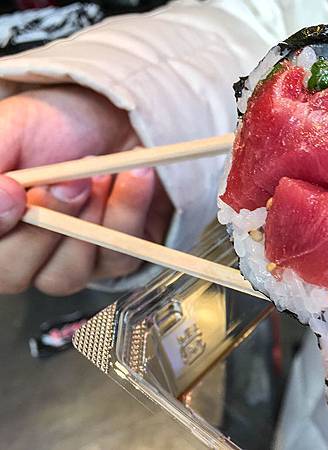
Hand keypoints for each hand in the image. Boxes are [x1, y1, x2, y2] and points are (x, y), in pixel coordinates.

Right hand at [0, 85, 172, 294]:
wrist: (116, 118)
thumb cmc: (54, 125)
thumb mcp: (9, 128)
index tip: (15, 190)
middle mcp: (21, 254)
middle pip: (14, 275)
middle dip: (44, 225)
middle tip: (73, 180)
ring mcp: (68, 263)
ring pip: (66, 275)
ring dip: (88, 219)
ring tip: (101, 173)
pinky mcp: (115, 261)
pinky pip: (117, 255)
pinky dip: (127, 211)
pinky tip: (134, 177)